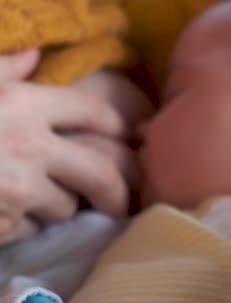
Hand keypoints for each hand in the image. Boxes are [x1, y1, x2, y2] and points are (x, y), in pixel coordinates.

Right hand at [0, 50, 134, 243]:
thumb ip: (2, 68)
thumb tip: (33, 55)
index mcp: (24, 106)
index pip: (94, 113)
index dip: (118, 125)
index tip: (128, 136)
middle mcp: (32, 149)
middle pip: (102, 172)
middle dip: (119, 188)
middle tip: (121, 199)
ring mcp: (20, 192)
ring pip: (67, 206)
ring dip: (61, 205)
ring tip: (39, 198)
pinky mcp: (4, 226)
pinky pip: (33, 229)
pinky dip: (27, 224)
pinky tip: (7, 213)